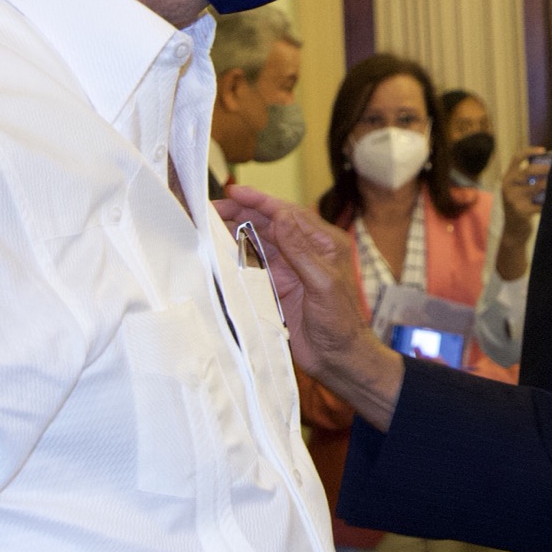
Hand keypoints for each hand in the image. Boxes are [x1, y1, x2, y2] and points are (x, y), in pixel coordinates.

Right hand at [220, 186, 404, 428]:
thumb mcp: (323, 284)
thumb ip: (301, 250)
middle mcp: (307, 251)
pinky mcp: (278, 286)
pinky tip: (220, 249)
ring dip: (236, 232)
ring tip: (210, 224)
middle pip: (270, 224)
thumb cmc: (341, 323)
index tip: (234, 193)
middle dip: (242, 214)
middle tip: (212, 208)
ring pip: (259, 242)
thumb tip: (281, 216)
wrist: (338, 359)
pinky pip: (255, 265)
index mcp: (325, 243)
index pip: (288, 214)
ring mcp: (291, 269)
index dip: (260, 202)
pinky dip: (238, 256)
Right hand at [499, 148, 546, 229]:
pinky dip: (551, 200)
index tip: (544, 150)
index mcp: (507, 178)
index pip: (516, 158)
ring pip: (538, 186)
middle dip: (546, 168)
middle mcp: (508, 186)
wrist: (513, 230)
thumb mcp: (517, 190)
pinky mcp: (522, 211)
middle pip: (529, 171)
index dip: (530, 151)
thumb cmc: (521, 206)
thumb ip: (528, 177)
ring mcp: (514, 199)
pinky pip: (541, 203)